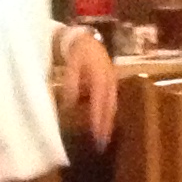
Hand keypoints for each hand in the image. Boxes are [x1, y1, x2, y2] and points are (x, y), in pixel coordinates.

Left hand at [57, 29, 117, 149]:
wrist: (83, 38)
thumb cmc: (75, 51)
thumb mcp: (71, 65)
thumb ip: (71, 84)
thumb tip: (70, 104)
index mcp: (101, 78)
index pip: (100, 104)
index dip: (98, 121)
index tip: (96, 137)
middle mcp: (110, 81)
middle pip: (110, 107)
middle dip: (106, 126)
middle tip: (102, 144)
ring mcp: (111, 82)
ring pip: (111, 105)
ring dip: (107, 121)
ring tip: (102, 136)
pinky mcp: (109, 82)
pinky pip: (108, 100)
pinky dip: (105, 112)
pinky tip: (100, 120)